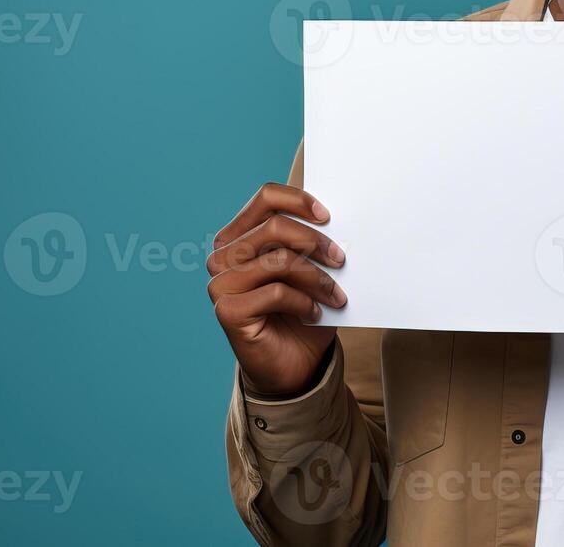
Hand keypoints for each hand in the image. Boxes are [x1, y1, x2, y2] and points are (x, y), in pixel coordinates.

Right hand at [207, 183, 347, 396]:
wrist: (295, 365)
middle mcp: (222, 256)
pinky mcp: (227, 310)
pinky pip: (276, 292)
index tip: (328, 216)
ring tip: (336, 295)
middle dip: (317, 242)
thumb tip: (334, 216)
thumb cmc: (303, 311)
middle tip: (342, 260)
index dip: (299, 200)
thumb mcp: (310, 270)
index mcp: (239, 236)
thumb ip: (311, 241)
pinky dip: (304, 302)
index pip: (266, 198)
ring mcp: (221, 284)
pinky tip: (314, 313)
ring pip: (279, 260)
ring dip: (317, 277)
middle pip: (275, 226)